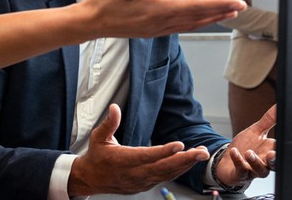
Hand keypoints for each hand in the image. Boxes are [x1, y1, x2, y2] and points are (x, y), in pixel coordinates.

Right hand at [67, 104, 210, 195]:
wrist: (91, 179)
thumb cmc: (96, 156)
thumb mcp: (98, 137)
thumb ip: (109, 123)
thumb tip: (115, 107)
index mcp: (122, 160)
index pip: (146, 156)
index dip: (163, 151)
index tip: (179, 145)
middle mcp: (134, 173)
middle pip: (163, 168)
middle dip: (184, 160)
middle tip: (201, 152)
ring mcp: (141, 181)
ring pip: (167, 174)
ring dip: (185, 164)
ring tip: (200, 154)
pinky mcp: (145, 184)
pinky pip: (165, 178)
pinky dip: (178, 170)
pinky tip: (188, 162)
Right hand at [83, 0, 246, 37]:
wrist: (89, 23)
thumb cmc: (104, 1)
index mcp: (158, 9)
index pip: (196, 6)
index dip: (219, 4)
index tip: (238, 2)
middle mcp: (161, 22)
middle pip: (198, 17)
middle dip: (221, 11)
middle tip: (242, 7)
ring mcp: (156, 28)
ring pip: (191, 24)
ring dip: (210, 18)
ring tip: (227, 14)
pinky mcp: (151, 30)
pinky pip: (180, 27)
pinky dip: (195, 23)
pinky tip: (198, 20)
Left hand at [215, 105, 276, 187]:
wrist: (228, 162)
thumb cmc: (245, 147)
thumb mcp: (256, 131)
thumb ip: (269, 120)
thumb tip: (279, 105)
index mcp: (271, 151)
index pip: (281, 148)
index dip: (283, 146)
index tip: (285, 140)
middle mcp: (264, 162)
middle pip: (275, 164)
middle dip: (274, 160)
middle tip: (272, 154)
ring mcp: (253, 170)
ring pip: (260, 170)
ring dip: (255, 162)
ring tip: (249, 152)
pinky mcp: (240, 174)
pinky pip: (241, 169)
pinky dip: (238, 161)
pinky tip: (234, 151)